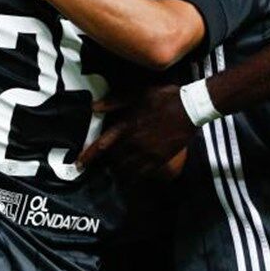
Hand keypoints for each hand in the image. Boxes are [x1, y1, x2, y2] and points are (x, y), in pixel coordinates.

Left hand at [78, 84, 196, 175]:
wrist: (190, 108)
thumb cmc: (162, 98)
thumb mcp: (136, 94)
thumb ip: (114, 102)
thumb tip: (93, 107)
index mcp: (126, 126)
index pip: (102, 145)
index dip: (88, 156)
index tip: (79, 165)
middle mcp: (134, 142)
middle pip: (114, 160)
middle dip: (105, 165)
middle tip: (100, 168)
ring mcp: (149, 152)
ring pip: (128, 168)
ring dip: (119, 171)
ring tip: (115, 173)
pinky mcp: (161, 158)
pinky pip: (144, 172)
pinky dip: (136, 175)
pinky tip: (132, 176)